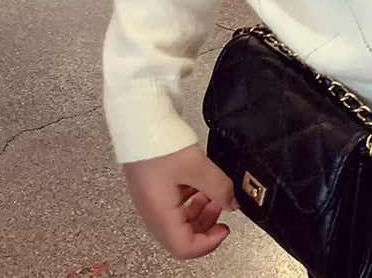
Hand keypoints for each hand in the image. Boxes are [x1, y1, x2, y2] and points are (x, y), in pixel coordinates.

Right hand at [123, 143, 237, 258]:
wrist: (139, 122)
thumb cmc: (158, 143)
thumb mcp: (198, 166)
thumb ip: (220, 187)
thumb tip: (232, 202)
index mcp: (160, 214)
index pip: (185, 248)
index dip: (210, 242)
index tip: (225, 228)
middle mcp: (152, 212)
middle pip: (182, 237)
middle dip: (206, 225)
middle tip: (221, 206)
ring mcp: (150, 201)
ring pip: (178, 220)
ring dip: (200, 211)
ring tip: (212, 191)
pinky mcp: (152, 188)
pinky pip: (173, 204)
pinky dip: (190, 199)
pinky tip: (199, 182)